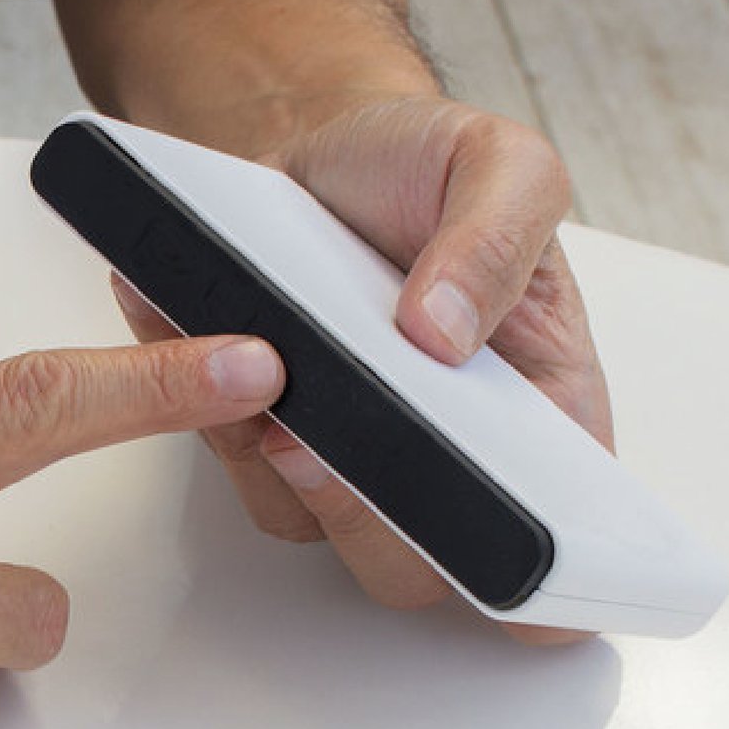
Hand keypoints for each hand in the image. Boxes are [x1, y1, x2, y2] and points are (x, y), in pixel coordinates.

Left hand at [111, 92, 611, 640]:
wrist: (329, 151)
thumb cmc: (429, 172)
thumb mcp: (499, 163)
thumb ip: (498, 238)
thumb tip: (444, 335)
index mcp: (536, 416)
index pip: (548, 546)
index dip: (525, 578)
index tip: (473, 529)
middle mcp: (441, 461)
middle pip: (410, 569)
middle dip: (360, 518)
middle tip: (314, 436)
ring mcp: (351, 462)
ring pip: (305, 524)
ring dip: (263, 451)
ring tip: (242, 350)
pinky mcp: (269, 442)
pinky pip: (232, 464)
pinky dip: (200, 400)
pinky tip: (179, 312)